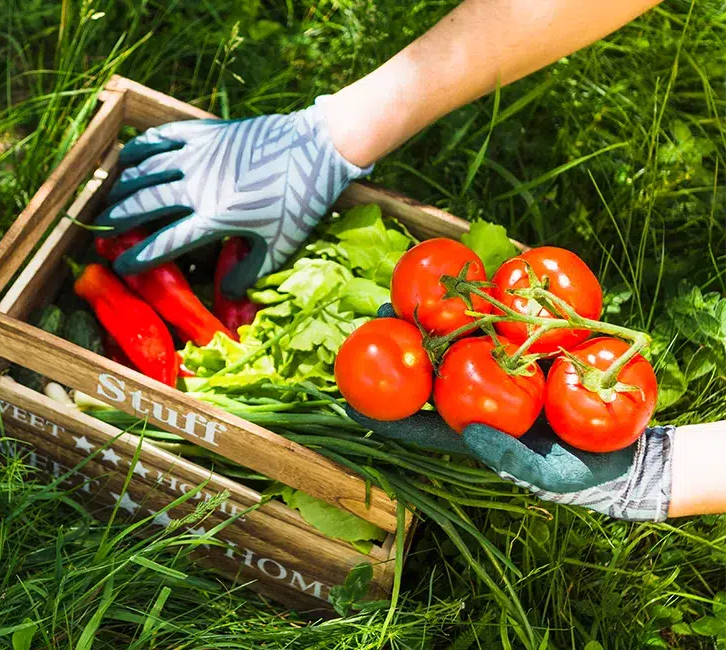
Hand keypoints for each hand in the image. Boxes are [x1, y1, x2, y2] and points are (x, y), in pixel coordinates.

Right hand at [95, 98, 370, 297]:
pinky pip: (163, 137)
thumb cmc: (300, 200)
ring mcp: (200, 155)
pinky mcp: (206, 132)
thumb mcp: (280, 245)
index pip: (165, 243)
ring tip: (112, 195)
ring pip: (147, 169)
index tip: (121, 265)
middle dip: (120, 217)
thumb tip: (230, 293)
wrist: (316, 147)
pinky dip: (142, 147)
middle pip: (146, 203)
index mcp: (214, 218)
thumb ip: (252, 271)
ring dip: (125, 184)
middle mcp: (198, 186)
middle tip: (105, 228)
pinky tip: (129, 155)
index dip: (139, 256)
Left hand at [344, 304, 674, 521]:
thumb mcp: (543, 474)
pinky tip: (465, 286)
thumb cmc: (579, 476)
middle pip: (429, 373)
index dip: (385, 412)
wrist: (625, 456)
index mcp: (470, 432)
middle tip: (374, 320)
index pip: (418, 423)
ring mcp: (499, 381)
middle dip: (398, 348)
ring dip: (430, 321)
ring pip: (456, 346)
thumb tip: (466, 434)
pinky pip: (497, 333)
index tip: (347, 401)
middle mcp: (477, 404)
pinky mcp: (526, 362)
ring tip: (402, 296)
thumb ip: (506, 456)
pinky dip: (479, 310)